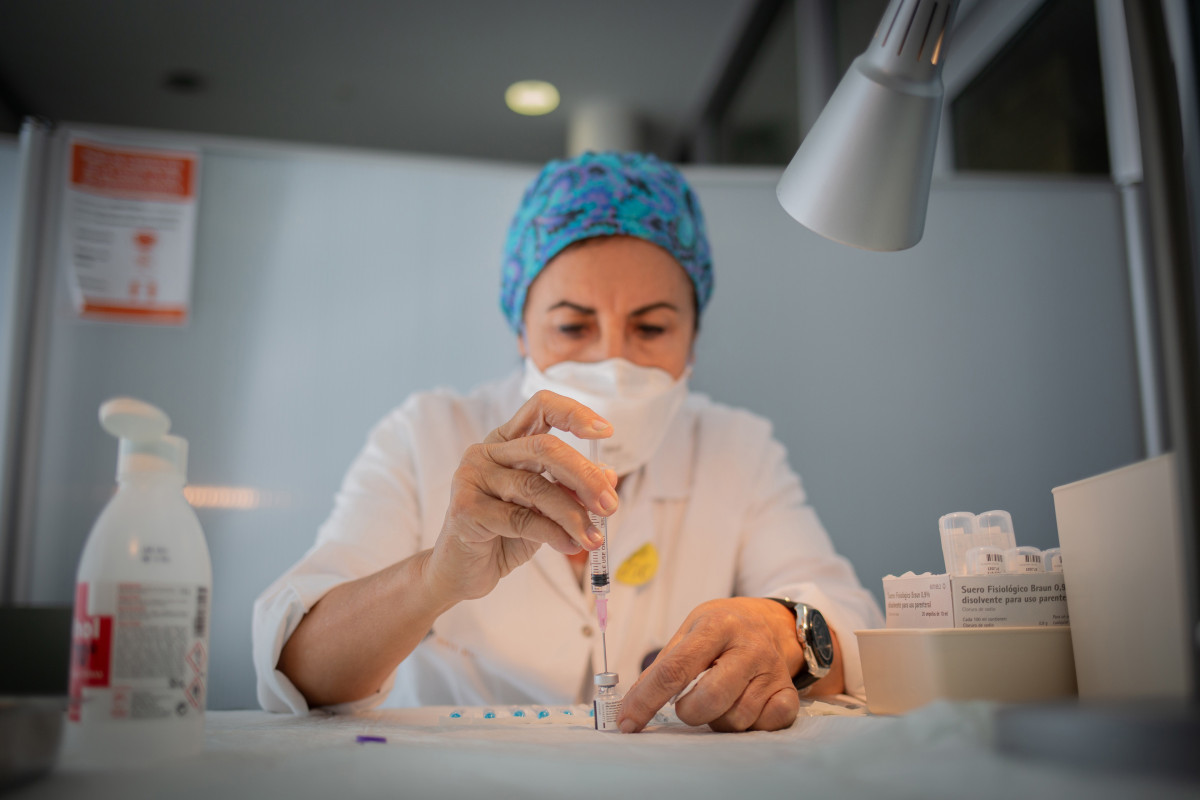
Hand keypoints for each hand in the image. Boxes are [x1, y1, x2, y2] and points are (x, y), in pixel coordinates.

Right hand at [424, 390, 618, 603]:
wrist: (463, 571)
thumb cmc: (505, 534)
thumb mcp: (546, 509)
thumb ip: (571, 489)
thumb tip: (608, 476)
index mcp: (506, 442)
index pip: (540, 407)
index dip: (574, 413)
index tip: (606, 431)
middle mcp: (486, 452)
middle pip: (545, 448)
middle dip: (585, 476)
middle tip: (609, 505)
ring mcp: (471, 478)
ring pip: (535, 488)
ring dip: (573, 515)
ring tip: (593, 538)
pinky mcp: (465, 509)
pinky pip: (521, 519)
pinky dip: (553, 534)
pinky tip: (570, 545)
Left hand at [618, 598, 804, 732]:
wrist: (770, 622)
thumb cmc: (722, 629)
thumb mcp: (689, 632)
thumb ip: (662, 667)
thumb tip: (630, 708)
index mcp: (716, 626)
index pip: (674, 670)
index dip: (646, 700)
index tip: (627, 722)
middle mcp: (749, 646)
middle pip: (709, 700)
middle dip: (689, 712)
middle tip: (688, 704)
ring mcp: (772, 670)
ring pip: (735, 719)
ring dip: (718, 719)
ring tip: (720, 697)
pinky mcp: (788, 691)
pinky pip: (764, 726)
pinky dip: (748, 724)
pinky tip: (744, 704)